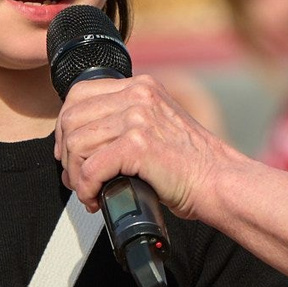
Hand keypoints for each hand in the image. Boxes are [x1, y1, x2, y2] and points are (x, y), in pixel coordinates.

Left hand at [55, 74, 233, 221]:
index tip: (70, 152)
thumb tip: (84, 139)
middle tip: (77, 179)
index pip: (79, 93)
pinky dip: (87, 189)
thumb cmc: (192, 165)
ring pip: (78, 144)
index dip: (66, 126)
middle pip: (72, 118)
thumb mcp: (158, 126)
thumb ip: (127, 120)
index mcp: (141, 86)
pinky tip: (97, 200)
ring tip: (89, 193)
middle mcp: (139, 94)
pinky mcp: (139, 145)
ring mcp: (139, 117)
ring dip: (76, 176)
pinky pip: (90, 169)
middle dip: (67, 154)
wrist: (221, 182)